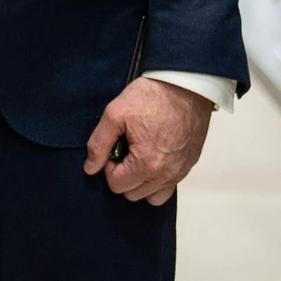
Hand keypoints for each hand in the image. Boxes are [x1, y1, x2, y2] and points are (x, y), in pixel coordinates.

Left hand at [85, 77, 211, 204]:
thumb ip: (98, 144)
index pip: (116, 185)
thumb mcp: (114, 114)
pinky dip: (158, 178)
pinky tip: (153, 155)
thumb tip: (90, 168)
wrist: (186, 85)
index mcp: (147, 164)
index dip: (108, 167)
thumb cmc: (151, 97)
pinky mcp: (190, 164)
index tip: (114, 147)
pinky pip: (170, 185)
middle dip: (124, 175)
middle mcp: (167, 174)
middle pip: (134, 194)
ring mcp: (181, 171)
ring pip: (153, 195)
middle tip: (125, 149)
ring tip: (139, 155)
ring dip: (141, 181)